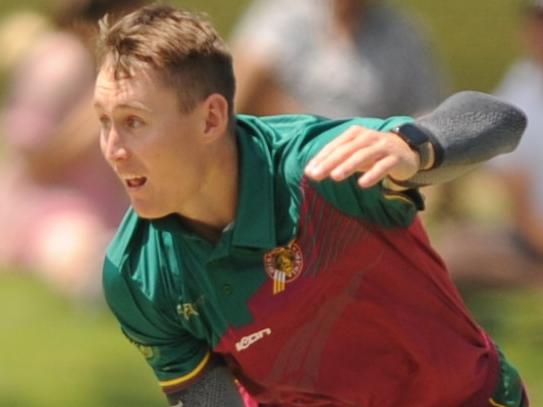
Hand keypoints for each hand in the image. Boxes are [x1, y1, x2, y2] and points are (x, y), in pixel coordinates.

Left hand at [304, 125, 419, 187]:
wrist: (406, 150)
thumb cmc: (372, 153)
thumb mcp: (354, 153)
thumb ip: (335, 160)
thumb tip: (311, 172)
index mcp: (355, 133)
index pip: (335, 146)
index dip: (321, 158)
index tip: (309, 172)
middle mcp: (368, 137)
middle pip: (346, 150)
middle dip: (330, 162)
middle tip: (316, 175)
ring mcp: (383, 146)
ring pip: (363, 155)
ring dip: (348, 166)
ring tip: (335, 177)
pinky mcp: (396, 158)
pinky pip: (383, 166)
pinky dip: (373, 174)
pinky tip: (363, 184)